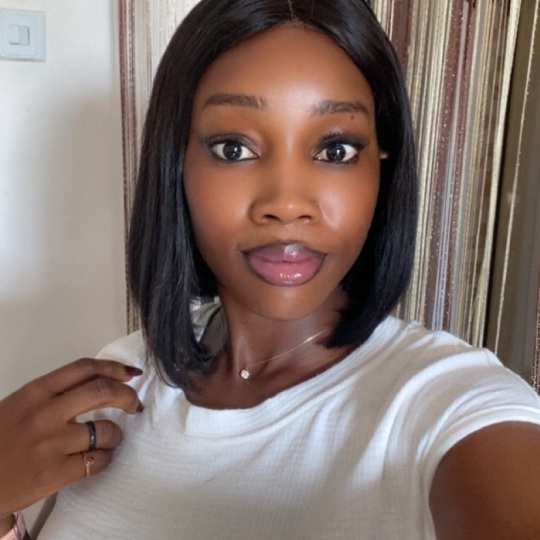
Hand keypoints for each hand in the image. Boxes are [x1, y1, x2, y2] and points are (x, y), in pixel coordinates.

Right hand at [0, 358, 142, 520]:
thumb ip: (56, 394)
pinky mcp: (55, 473)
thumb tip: (102, 383)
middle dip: (128, 396)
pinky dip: (106, 458)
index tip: (130, 373)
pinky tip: (98, 459)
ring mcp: (50, 444)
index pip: (84, 368)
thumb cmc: (1, 440)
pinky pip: (98, 460)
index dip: (114, 367)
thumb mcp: (21, 405)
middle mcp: (45, 413)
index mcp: (36, 391)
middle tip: (134, 405)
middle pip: (102, 390)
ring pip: (106, 430)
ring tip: (111, 439)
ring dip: (116, 434)